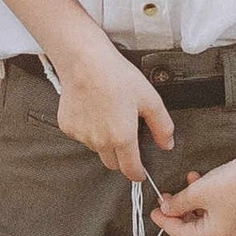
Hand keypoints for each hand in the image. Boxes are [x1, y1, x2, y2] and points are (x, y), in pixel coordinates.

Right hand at [50, 44, 173, 183]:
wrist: (84, 61)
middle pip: (112, 163)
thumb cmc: (115, 76)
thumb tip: (167, 143)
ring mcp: (82, 136)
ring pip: (96, 148)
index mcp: (122, 138)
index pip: (130, 170)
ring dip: (103, 141)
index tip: (140, 171)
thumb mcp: (149, 98)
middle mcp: (100, 141)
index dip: (138, 173)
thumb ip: (162, 126)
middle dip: (121, 156)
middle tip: (124, 134)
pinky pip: (81, 136)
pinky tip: (92, 109)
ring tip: (107, 114)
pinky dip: (88, 128)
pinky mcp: (68, 127)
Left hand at [152, 134, 235, 235]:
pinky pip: (224, 214)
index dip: (165, 222)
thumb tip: (166, 208)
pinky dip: (211, 202)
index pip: (183, 234)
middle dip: (180, 210)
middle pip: (197, 228)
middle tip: (167, 197)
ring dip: (196, 203)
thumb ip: (177, 203)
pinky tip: (207, 185)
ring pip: (210, 219)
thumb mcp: (197, 192)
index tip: (154, 212)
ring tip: (190, 181)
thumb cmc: (233, 181)